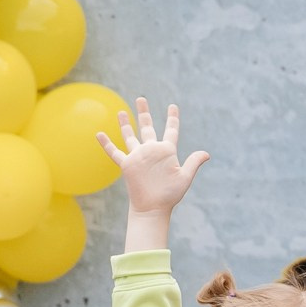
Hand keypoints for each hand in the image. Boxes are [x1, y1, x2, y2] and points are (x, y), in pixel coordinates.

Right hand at [100, 98, 209, 233]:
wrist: (153, 208)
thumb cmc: (170, 195)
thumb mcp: (184, 177)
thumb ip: (193, 163)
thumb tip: (207, 154)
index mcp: (166, 151)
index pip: (170, 130)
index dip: (172, 118)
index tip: (173, 106)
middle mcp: (151, 151)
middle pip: (147, 127)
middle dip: (144, 113)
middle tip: (141, 98)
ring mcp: (138, 157)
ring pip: (130, 136)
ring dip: (126, 124)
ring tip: (122, 111)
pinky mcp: (127, 165)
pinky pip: (114, 152)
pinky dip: (106, 144)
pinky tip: (99, 134)